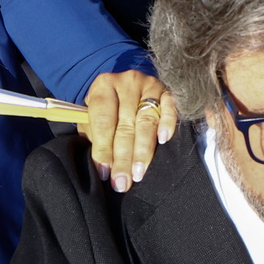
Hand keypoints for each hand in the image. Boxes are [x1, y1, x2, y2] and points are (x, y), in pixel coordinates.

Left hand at [82, 71, 176, 191]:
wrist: (125, 86)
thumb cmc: (106, 109)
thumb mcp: (93, 117)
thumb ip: (94, 137)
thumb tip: (103, 168)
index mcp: (103, 86)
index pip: (103, 120)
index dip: (103, 148)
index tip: (104, 172)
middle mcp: (127, 82)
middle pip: (125, 125)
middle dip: (123, 157)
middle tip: (122, 182)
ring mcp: (149, 84)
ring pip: (146, 121)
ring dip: (143, 150)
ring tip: (139, 173)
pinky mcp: (166, 90)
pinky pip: (170, 107)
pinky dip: (167, 123)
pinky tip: (164, 140)